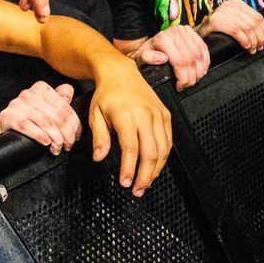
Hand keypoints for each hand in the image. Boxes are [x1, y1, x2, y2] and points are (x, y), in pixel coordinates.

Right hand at [0, 82, 80, 153]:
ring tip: (57, 148)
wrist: (6, 129)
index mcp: (41, 88)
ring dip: (55, 139)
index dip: (74, 124)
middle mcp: (28, 93)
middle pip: (57, 116)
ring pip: (46, 122)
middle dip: (66, 134)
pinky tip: (46, 143)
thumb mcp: (46, 108)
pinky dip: (40, 136)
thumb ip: (59, 100)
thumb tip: (68, 91)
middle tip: (68, 146)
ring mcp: (16, 104)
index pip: (65, 107)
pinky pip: (27, 126)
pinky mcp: (7, 116)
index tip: (77, 136)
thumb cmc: (30, 119)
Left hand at [86, 58, 173, 195]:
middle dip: (145, 176)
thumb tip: (99, 157)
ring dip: (156, 170)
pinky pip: (168, 140)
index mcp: (126, 116)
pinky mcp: (165, 115)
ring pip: (162, 149)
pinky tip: (155, 167)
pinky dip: (164, 157)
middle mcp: (145, 115)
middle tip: (137, 190)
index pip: (131, 149)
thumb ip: (99, 137)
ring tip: (145, 183)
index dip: (129, 169)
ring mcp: (158, 115)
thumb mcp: (95, 115)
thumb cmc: (106, 94)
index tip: (125, 183)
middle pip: (150, 153)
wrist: (120, 72)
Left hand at [133, 24, 209, 88]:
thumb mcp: (140, 56)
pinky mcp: (192, 32)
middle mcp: (175, 32)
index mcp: (163, 39)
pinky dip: (205, 61)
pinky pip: (203, 48)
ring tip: (194, 80)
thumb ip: (147, 58)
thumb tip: (162, 58)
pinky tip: (201, 70)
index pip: (180, 62)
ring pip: (199, 55)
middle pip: (191, 60)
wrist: (149, 42)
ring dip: (199, 71)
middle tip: (188, 85)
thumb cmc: (145, 51)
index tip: (180, 86)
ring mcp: (184, 31)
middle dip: (192, 77)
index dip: (183, 78)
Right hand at [198, 0, 263, 53]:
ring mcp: (221, 11)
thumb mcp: (234, 22)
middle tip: (258, 47)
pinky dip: (244, 40)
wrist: (199, 34)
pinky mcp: (215, 21)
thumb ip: (247, 23)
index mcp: (236, 2)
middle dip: (259, 38)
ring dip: (252, 42)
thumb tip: (263, 35)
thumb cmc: (218, 31)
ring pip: (247, 28)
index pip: (258, 16)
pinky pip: (236, 31)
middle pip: (253, 23)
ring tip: (252, 49)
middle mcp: (229, 4)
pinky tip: (245, 46)